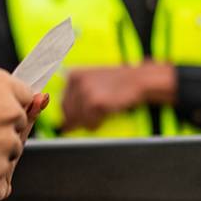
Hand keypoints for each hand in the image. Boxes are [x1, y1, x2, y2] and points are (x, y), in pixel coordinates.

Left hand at [61, 63, 175, 130]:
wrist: (138, 80)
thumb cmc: (118, 83)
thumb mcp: (93, 83)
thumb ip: (77, 97)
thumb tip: (64, 122)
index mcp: (74, 75)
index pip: (62, 103)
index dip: (69, 115)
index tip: (75, 121)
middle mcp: (77, 81)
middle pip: (68, 112)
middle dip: (77, 121)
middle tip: (90, 121)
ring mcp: (85, 91)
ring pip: (78, 119)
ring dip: (87, 123)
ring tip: (98, 119)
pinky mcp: (95, 102)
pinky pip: (89, 122)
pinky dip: (95, 125)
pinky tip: (102, 119)